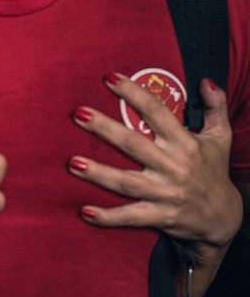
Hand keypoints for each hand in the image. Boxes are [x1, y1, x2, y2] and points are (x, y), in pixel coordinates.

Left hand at [68, 74, 242, 247]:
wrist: (224, 218)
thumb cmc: (213, 171)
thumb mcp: (220, 138)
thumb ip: (216, 108)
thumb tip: (206, 81)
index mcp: (185, 143)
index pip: (157, 113)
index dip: (134, 94)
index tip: (109, 78)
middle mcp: (174, 167)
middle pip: (134, 144)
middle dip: (105, 129)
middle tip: (78, 114)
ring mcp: (166, 194)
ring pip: (127, 183)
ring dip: (99, 174)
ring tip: (72, 163)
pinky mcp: (161, 217)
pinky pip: (131, 217)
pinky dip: (108, 217)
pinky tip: (84, 212)